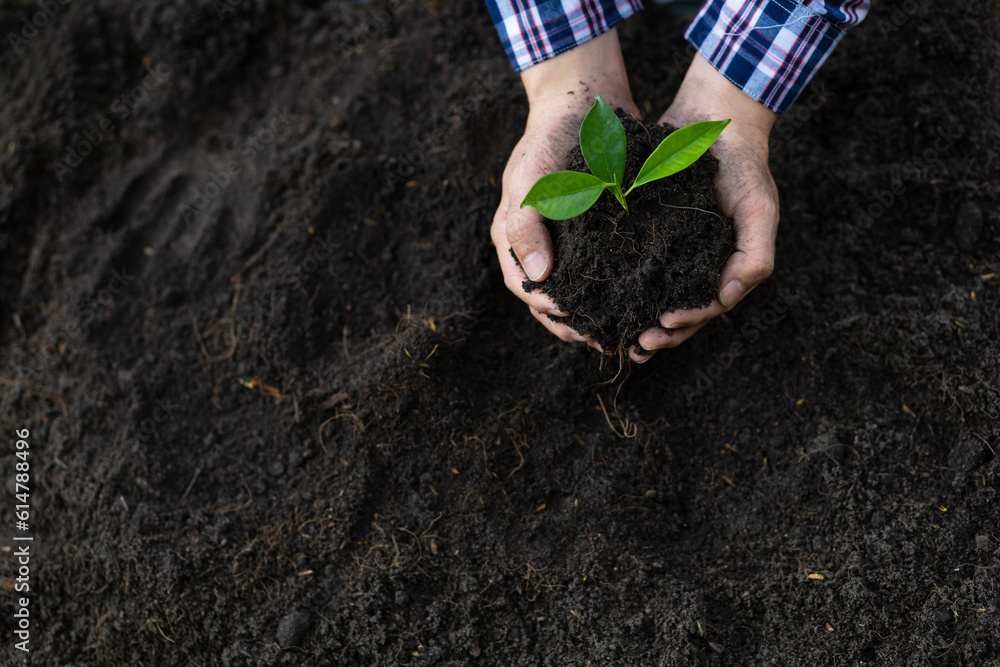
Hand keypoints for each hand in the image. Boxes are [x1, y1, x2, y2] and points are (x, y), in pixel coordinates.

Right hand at [491, 30, 638, 345]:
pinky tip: (642, 297)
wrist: (583, 99)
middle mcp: (541, 243)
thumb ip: (527, 227)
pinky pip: (607, 266)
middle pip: (553, 297)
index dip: (548, 311)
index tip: (576, 325)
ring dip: (599, 310)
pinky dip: (619, 285)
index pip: (525, 287)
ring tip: (625, 328)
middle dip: (576, 322)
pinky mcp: (600, 229)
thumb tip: (540, 278)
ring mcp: (570, 238)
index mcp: (514, 236)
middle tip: (605, 339)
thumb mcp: (530, 180)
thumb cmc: (548, 138)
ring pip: (581, 287)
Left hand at [631, 54, 779, 361]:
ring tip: (612, 331)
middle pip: (674, 312)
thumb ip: (754, 256)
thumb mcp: (759, 208)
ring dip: (632, 317)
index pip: (704, 308)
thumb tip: (726, 298)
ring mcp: (666, 249)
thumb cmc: (743, 165)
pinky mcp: (640, 230)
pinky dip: (614, 283)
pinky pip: (626, 263)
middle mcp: (692, 264)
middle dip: (656, 333)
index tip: (663, 323)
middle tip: (636, 344)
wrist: (713, 117)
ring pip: (648, 296)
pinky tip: (596, 293)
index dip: (685, 322)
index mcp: (721, 267)